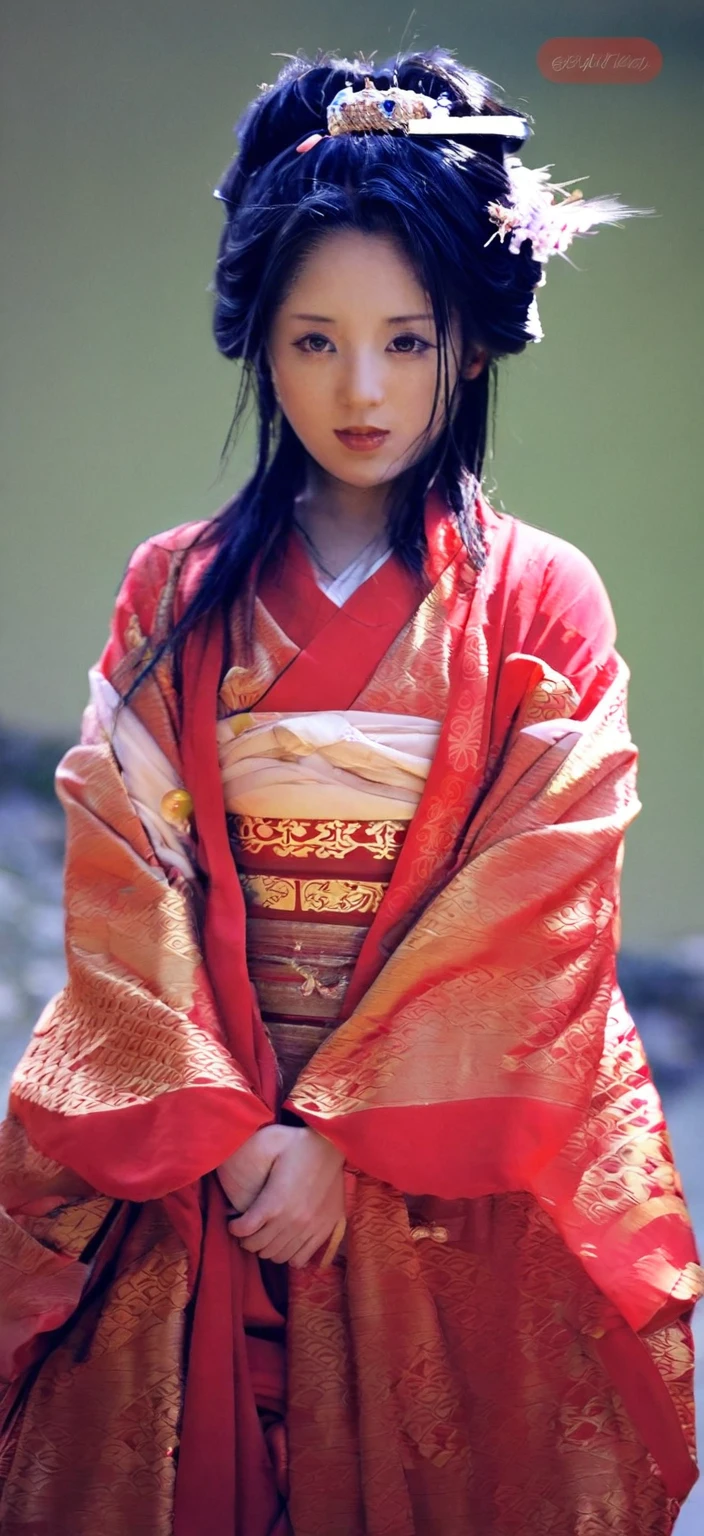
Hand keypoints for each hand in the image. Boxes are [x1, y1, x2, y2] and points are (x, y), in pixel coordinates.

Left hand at [228, 1127, 344, 1267]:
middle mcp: (292, 1221)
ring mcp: (310, 1228)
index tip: (234, 1223)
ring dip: (267, 1249)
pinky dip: (289, 1256)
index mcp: (275, 1202)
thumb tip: (227, 1171)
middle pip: (260, 1246)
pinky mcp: (325, 1229)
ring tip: (265, 1236)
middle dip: (248, 1240)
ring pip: (278, 1256)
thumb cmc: (297, 1144)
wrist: (332, 1145)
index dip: (235, 1229)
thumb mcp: (268, 1144)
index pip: (245, 1230)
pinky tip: (285, 1242)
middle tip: (247, 1231)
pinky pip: (300, 1258)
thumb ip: (247, 1159)